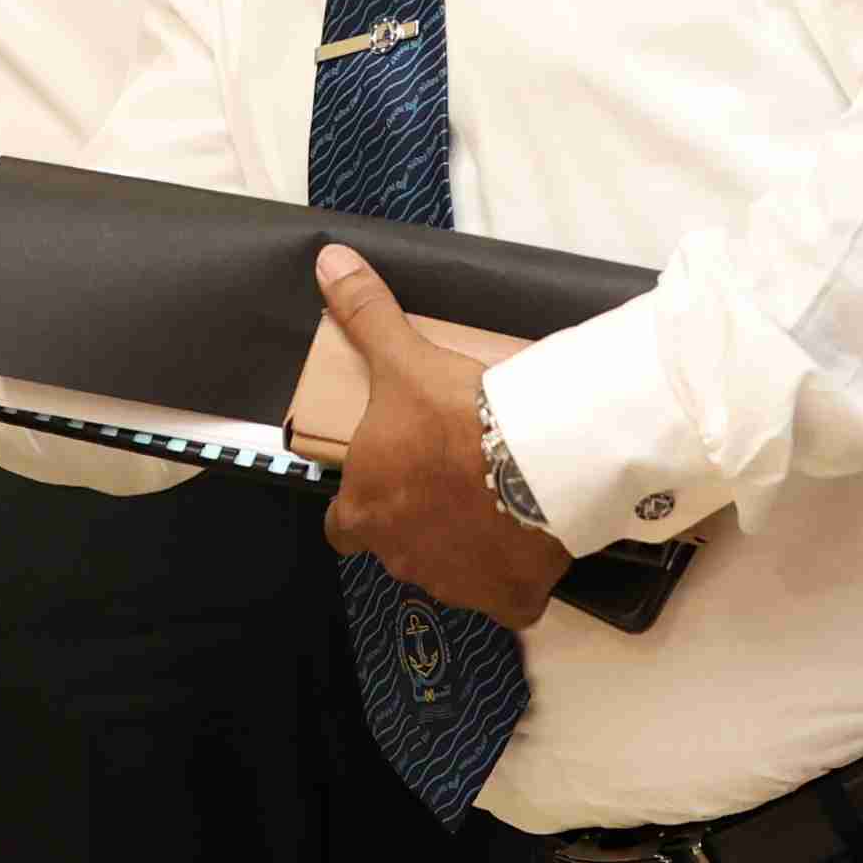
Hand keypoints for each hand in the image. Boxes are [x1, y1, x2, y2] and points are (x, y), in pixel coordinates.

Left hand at [310, 247, 569, 626]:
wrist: (535, 463)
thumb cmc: (457, 418)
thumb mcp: (403, 361)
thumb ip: (364, 316)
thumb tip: (327, 262)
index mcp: (363, 511)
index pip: (343, 523)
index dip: (363, 501)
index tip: (392, 478)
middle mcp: (400, 557)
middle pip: (397, 546)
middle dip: (418, 522)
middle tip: (452, 481)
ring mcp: (455, 585)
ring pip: (450, 572)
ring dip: (465, 547)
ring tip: (494, 503)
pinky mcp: (508, 600)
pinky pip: (508, 599)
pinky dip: (516, 579)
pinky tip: (530, 546)